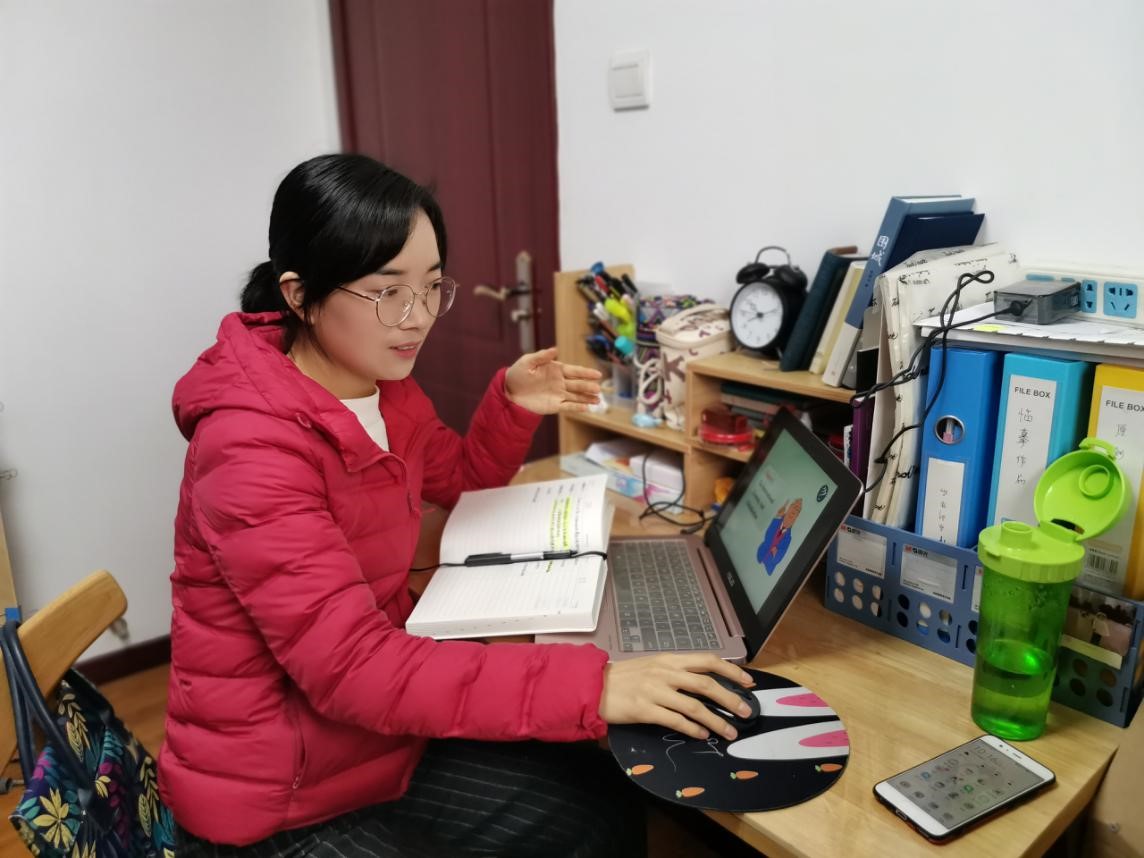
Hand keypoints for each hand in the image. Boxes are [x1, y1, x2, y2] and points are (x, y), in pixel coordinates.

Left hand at [504, 347, 601, 414]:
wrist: (509, 392)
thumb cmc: (518, 374)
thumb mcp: (528, 362)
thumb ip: (542, 356)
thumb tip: (555, 349)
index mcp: (556, 370)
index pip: (574, 371)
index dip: (586, 372)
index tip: (598, 374)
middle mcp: (560, 382)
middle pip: (578, 384)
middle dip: (588, 386)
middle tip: (598, 389)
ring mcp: (558, 394)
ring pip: (576, 396)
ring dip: (587, 398)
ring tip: (598, 400)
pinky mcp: (554, 405)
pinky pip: (568, 406)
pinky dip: (577, 407)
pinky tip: (586, 408)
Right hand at [597, 653, 754, 740]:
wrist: (594, 686)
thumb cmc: (625, 677)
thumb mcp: (653, 666)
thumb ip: (677, 671)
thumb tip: (706, 682)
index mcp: (669, 660)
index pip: (707, 660)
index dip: (731, 671)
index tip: (748, 682)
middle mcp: (665, 673)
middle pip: (706, 684)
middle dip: (730, 699)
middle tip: (746, 712)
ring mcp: (655, 691)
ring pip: (694, 706)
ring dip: (716, 721)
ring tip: (730, 732)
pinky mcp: (645, 710)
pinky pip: (675, 720)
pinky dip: (692, 729)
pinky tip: (702, 735)